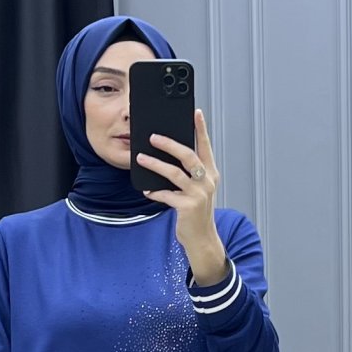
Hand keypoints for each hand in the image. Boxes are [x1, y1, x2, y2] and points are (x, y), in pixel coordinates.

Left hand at [136, 109, 220, 260]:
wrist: (202, 239)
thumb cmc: (195, 212)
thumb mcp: (197, 190)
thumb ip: (188, 174)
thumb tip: (166, 155)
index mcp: (211, 174)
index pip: (205, 147)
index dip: (201, 129)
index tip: (196, 112)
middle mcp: (207, 181)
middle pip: (188, 155)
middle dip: (169, 144)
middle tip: (153, 136)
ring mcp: (198, 194)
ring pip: (174, 173)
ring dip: (155, 164)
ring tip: (140, 157)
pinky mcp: (187, 207)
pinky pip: (166, 194)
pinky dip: (155, 192)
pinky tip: (146, 190)